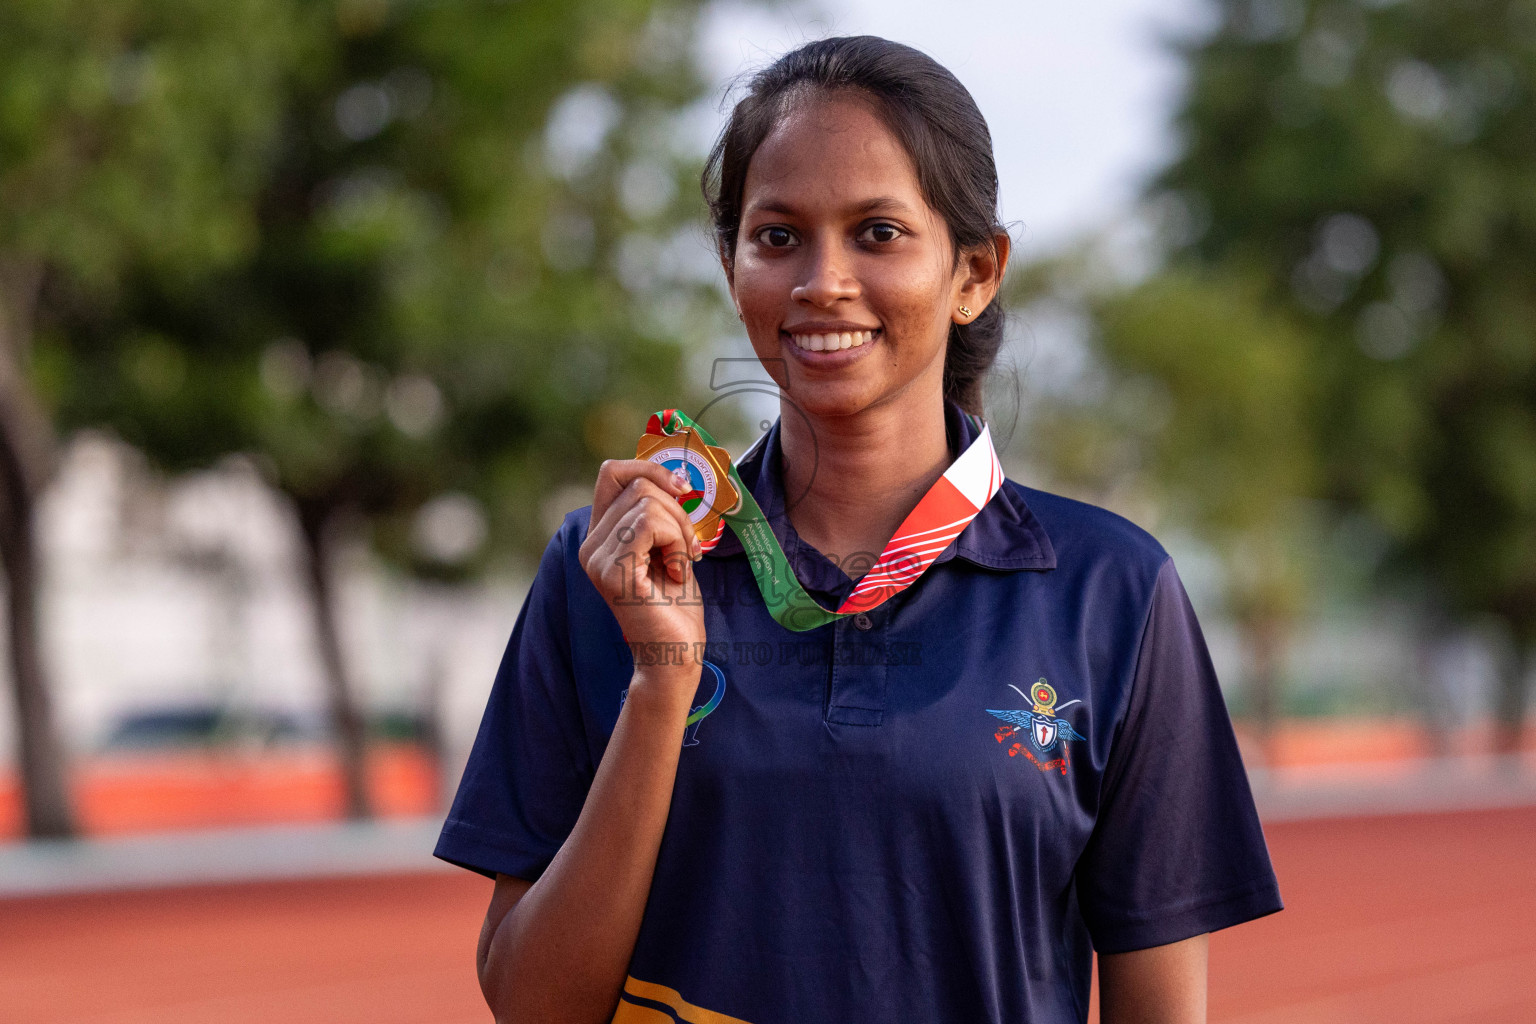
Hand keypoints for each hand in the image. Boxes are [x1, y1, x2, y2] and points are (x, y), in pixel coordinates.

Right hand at [578, 460, 707, 699]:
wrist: (676, 657)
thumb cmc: (675, 606)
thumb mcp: (667, 547)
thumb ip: (658, 514)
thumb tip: (673, 476)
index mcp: (599, 536)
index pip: (612, 472)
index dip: (650, 469)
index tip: (682, 491)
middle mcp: (589, 545)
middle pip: (636, 483)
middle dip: (677, 508)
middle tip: (688, 547)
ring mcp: (597, 559)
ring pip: (647, 502)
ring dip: (680, 530)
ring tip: (681, 564)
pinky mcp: (614, 572)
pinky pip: (652, 523)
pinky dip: (676, 542)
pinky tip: (677, 573)